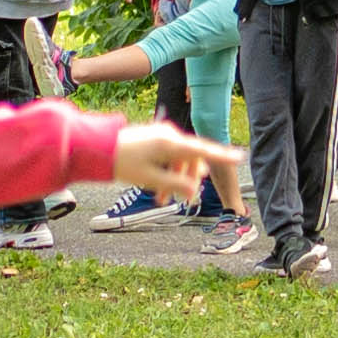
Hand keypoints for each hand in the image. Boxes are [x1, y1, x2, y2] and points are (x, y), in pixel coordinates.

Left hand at [110, 122, 247, 204]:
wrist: (97, 148)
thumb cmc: (122, 163)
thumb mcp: (150, 179)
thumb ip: (175, 185)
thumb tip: (194, 190)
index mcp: (171, 143)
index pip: (203, 150)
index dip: (222, 155)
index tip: (240, 156)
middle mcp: (170, 136)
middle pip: (192, 159)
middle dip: (189, 180)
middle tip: (183, 202)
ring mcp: (162, 136)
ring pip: (180, 160)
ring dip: (175, 179)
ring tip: (162, 200)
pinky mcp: (154, 139)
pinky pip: (169, 157)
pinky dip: (167, 172)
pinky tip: (157, 190)